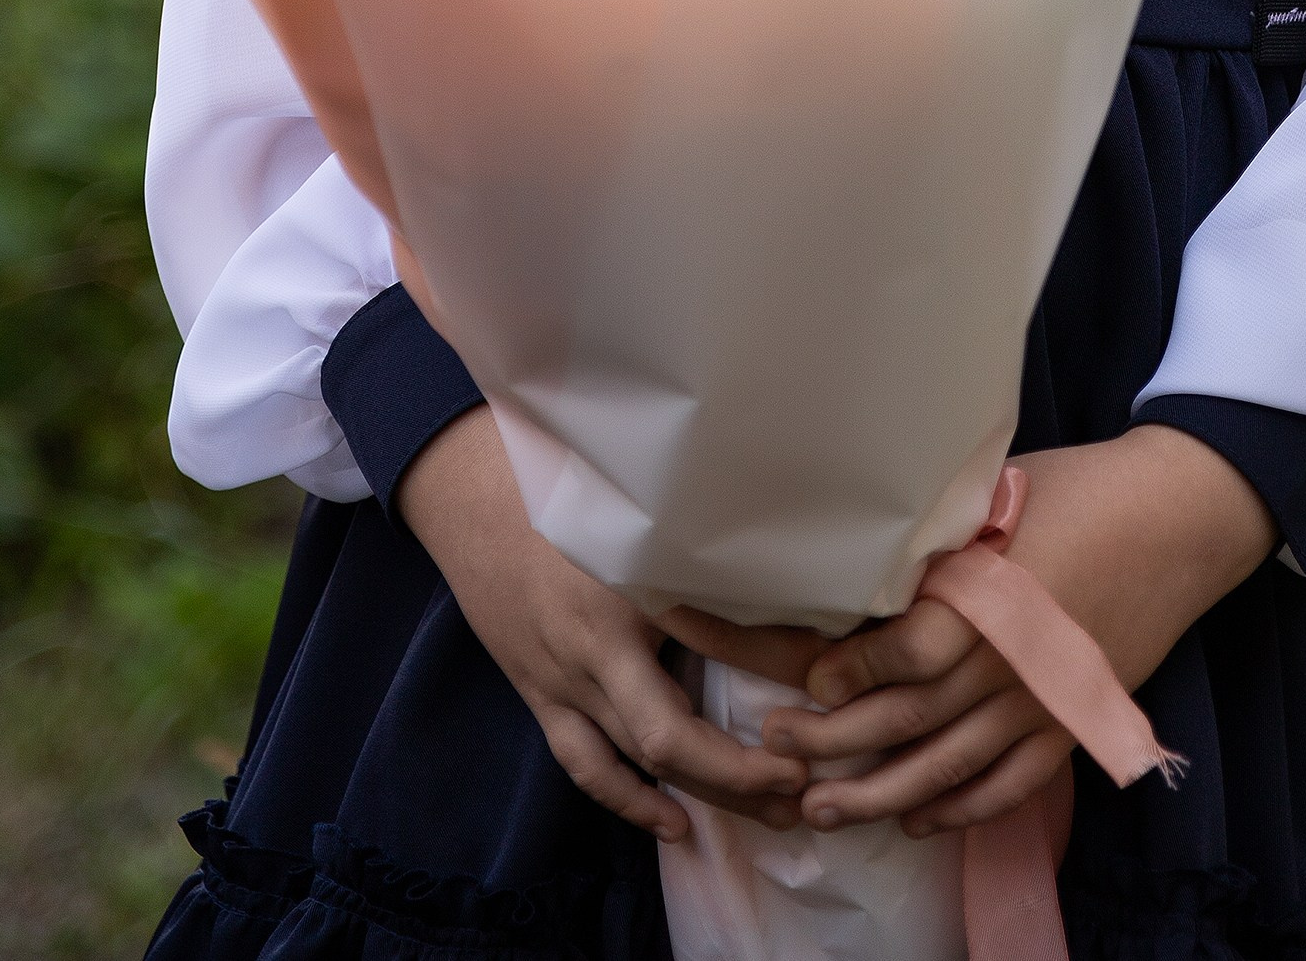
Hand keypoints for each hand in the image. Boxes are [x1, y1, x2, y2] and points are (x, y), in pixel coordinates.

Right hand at [398, 406, 808, 842]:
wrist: (471, 495)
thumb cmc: (566, 484)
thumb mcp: (643, 505)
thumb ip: (712, 537)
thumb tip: (798, 561)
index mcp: (633, 586)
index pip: (720, 644)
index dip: (780, 674)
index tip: (834, 694)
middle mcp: (596, 646)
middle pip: (673, 735)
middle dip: (744, 771)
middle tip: (807, 783)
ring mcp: (562, 679)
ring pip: (637, 759)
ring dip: (704, 793)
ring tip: (770, 811)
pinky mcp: (541, 695)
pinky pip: (587, 763)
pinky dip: (630, 800)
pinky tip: (674, 822)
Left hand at [713, 430, 1273, 837]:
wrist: (1177, 518)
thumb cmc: (1083, 488)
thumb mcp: (1003, 495)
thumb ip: (943, 536)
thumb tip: (869, 552)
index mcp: (994, 595)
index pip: (911, 653)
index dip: (853, 675)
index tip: (806, 683)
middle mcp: (1014, 659)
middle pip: (916, 718)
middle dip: (840, 742)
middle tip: (778, 756)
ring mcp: (1046, 700)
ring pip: (952, 766)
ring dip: (884, 794)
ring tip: (825, 810)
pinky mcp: (1074, 722)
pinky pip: (1011, 784)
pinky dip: (962, 808)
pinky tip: (918, 818)